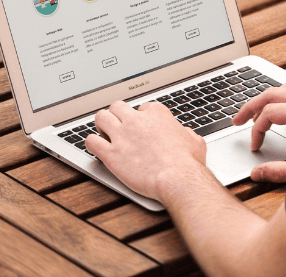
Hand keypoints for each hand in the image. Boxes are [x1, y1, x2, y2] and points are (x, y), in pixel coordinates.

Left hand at [85, 101, 206, 201]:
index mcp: (156, 114)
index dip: (141, 117)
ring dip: (101, 124)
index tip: (143, 127)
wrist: (178, 179)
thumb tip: (185, 134)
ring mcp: (121, 135)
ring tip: (103, 133)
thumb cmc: (188, 163)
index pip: (142, 107)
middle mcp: (136, 120)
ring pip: (100, 117)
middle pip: (118, 107)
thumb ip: (186, 134)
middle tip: (119, 126)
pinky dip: (91, 143)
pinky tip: (96, 148)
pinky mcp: (111, 154)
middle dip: (117, 115)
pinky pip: (91, 141)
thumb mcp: (195, 141)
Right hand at [232, 83, 285, 181]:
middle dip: (251, 107)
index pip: (269, 114)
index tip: (256, 146)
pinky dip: (284, 99)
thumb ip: (282, 171)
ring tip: (257, 115)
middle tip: (238, 120)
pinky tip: (283, 111)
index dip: (256, 131)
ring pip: (285, 89)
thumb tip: (256, 173)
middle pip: (271, 94)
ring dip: (267, 100)